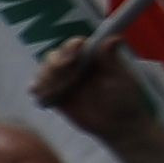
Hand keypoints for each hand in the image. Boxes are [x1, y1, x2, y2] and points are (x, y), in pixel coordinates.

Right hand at [32, 38, 155, 143]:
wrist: (119, 123)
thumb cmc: (125, 98)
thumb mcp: (121, 79)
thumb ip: (111, 60)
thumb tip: (114, 38)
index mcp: (89, 55)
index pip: (73, 45)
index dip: (70, 49)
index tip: (74, 57)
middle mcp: (73, 64)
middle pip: (54, 57)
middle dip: (57, 66)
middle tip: (69, 79)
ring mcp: (62, 79)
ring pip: (43, 72)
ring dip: (48, 80)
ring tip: (60, 91)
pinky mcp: (54, 94)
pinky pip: (38, 88)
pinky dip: (39, 90)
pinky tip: (47, 96)